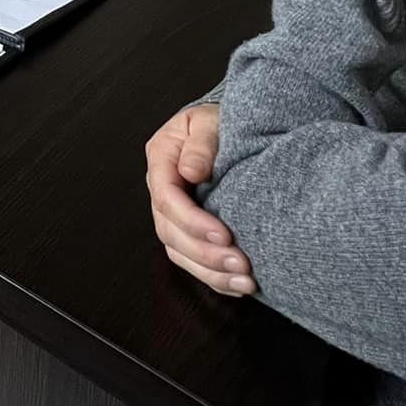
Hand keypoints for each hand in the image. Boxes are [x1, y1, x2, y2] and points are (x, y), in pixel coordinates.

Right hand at [146, 104, 254, 295]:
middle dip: (205, 254)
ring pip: (180, 253)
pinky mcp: (189, 229)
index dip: (193, 221)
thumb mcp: (209, 121)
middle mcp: (162, 189)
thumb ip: (201, 144)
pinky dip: (214, 277)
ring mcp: (174, 212)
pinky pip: (193, 261)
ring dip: (211, 272)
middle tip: (240, 264)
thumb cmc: (217, 121)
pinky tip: (237, 285)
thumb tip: (191, 170)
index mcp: (161, 159)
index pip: (167, 198)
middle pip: (171, 233)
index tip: (224, 234)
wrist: (227, 126)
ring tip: (245, 281)